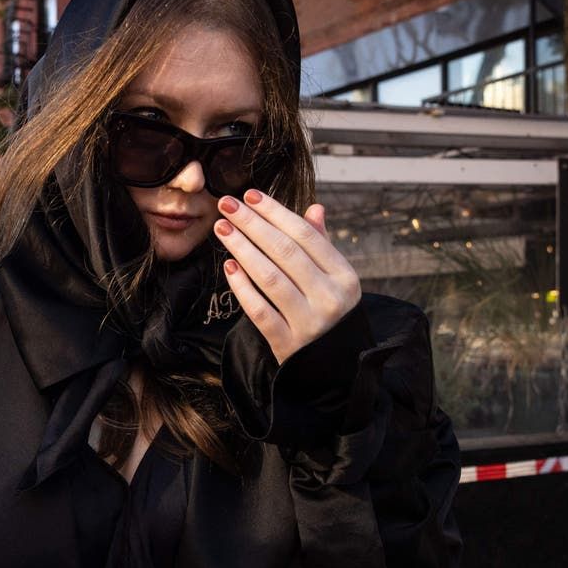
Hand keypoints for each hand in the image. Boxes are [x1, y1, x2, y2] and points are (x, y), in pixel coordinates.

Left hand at [213, 190, 360, 365]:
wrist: (337, 371)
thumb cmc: (333, 317)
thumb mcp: (337, 282)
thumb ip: (322, 247)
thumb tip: (314, 208)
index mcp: (345, 277)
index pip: (305, 236)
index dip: (275, 213)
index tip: (250, 196)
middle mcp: (330, 298)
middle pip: (285, 252)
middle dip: (252, 224)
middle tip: (226, 204)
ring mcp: (309, 322)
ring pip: (270, 278)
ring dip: (242, 249)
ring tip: (222, 229)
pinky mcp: (288, 344)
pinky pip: (259, 311)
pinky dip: (242, 288)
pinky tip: (228, 267)